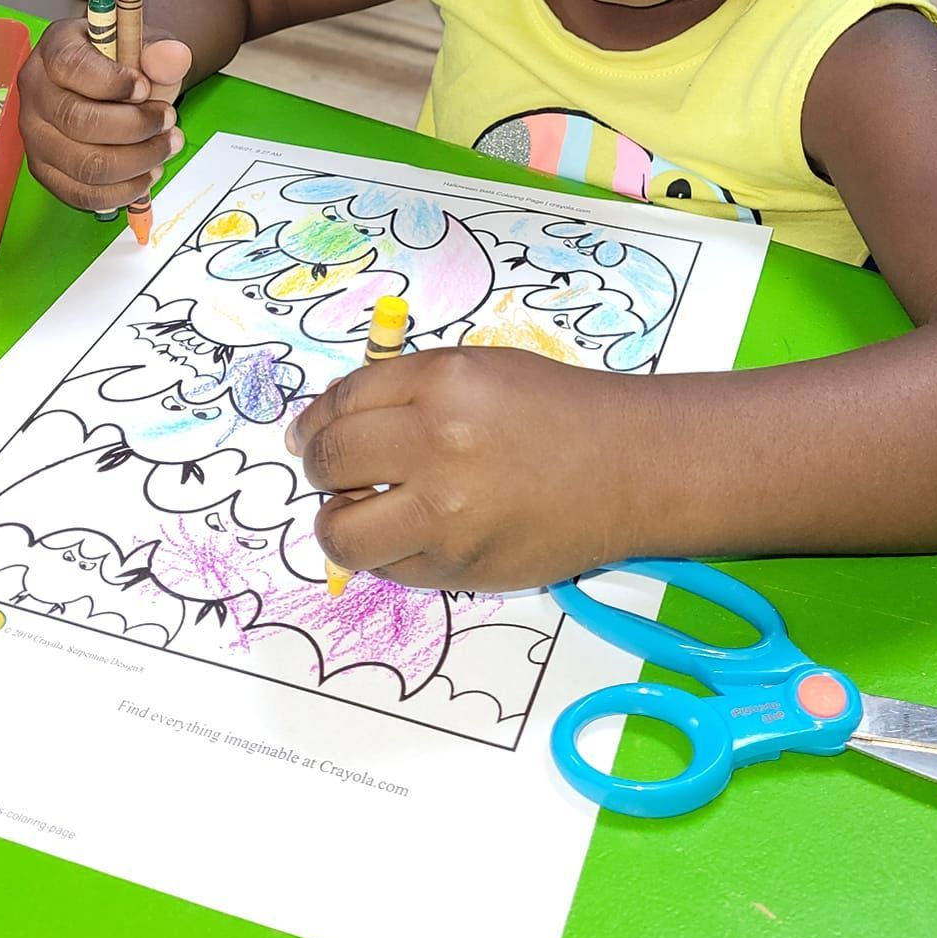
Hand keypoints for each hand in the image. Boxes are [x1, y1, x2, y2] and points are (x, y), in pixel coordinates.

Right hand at [18, 17, 192, 210]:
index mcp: (55, 49)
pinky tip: (148, 172)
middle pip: (78, 122)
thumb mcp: (147, 49)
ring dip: (137, 162)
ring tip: (167, 146)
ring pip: (84, 165)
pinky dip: (123, 190)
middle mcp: (36, 92)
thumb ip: (162, 53)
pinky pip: (81, 193)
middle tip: (169, 119)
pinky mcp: (45, 170)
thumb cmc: (127, 66)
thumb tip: (175, 56)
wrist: (119, 88)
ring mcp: (35, 135)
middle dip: (136, 127)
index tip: (145, 88)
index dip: (113, 82)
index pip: (71, 67)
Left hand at [286, 345, 644, 591]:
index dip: (315, 420)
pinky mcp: (460, 569)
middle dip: (319, 468)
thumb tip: (333, 422)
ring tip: (356, 513)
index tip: (307, 434)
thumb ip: (407, 389)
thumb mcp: (480, 368)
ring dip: (336, 523)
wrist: (628, 467)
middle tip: (332, 472)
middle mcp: (437, 445)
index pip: (342, 402)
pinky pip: (388, 569)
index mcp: (442, 383)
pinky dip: (385, 553)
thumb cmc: (558, 410)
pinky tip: (408, 532)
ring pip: (341, 533)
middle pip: (330, 462)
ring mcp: (446, 515)